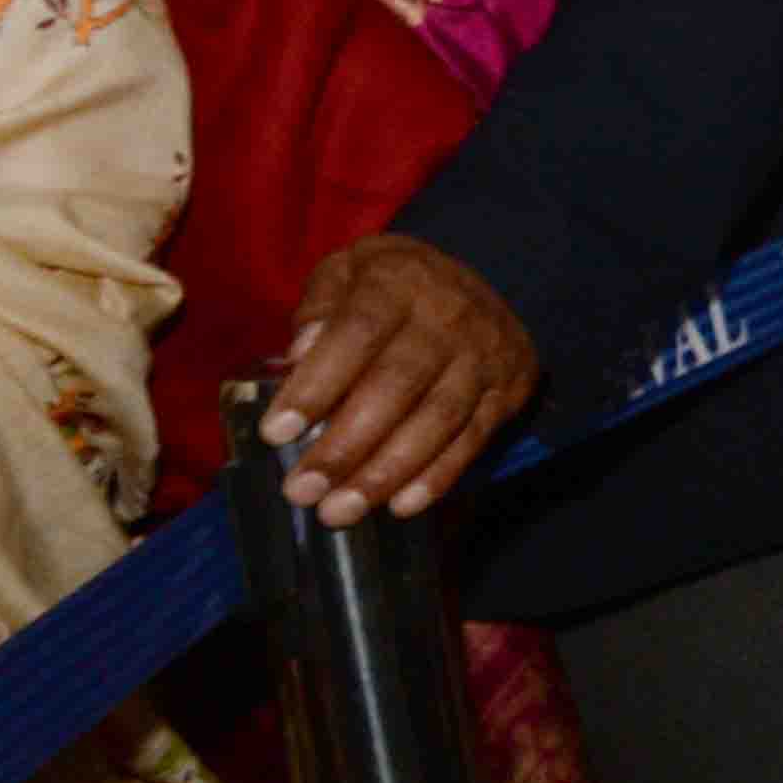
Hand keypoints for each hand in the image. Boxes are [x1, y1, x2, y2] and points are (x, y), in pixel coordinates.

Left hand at [264, 234, 540, 525]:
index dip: (317, 384)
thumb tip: (299, 353)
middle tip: (302, 491)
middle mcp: (448, 315)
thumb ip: (319, 306)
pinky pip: (474, 438)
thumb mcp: (347, 272)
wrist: (481, 283)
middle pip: (397, 385)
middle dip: (346, 444)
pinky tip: (400, 506)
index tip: (275, 432)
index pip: (356, 333)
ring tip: (339, 511)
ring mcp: (483, 355)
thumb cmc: (390, 287)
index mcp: (399, 281)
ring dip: (386, 472)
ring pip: (437, 419)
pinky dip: (438, 476)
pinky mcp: (507, 390)